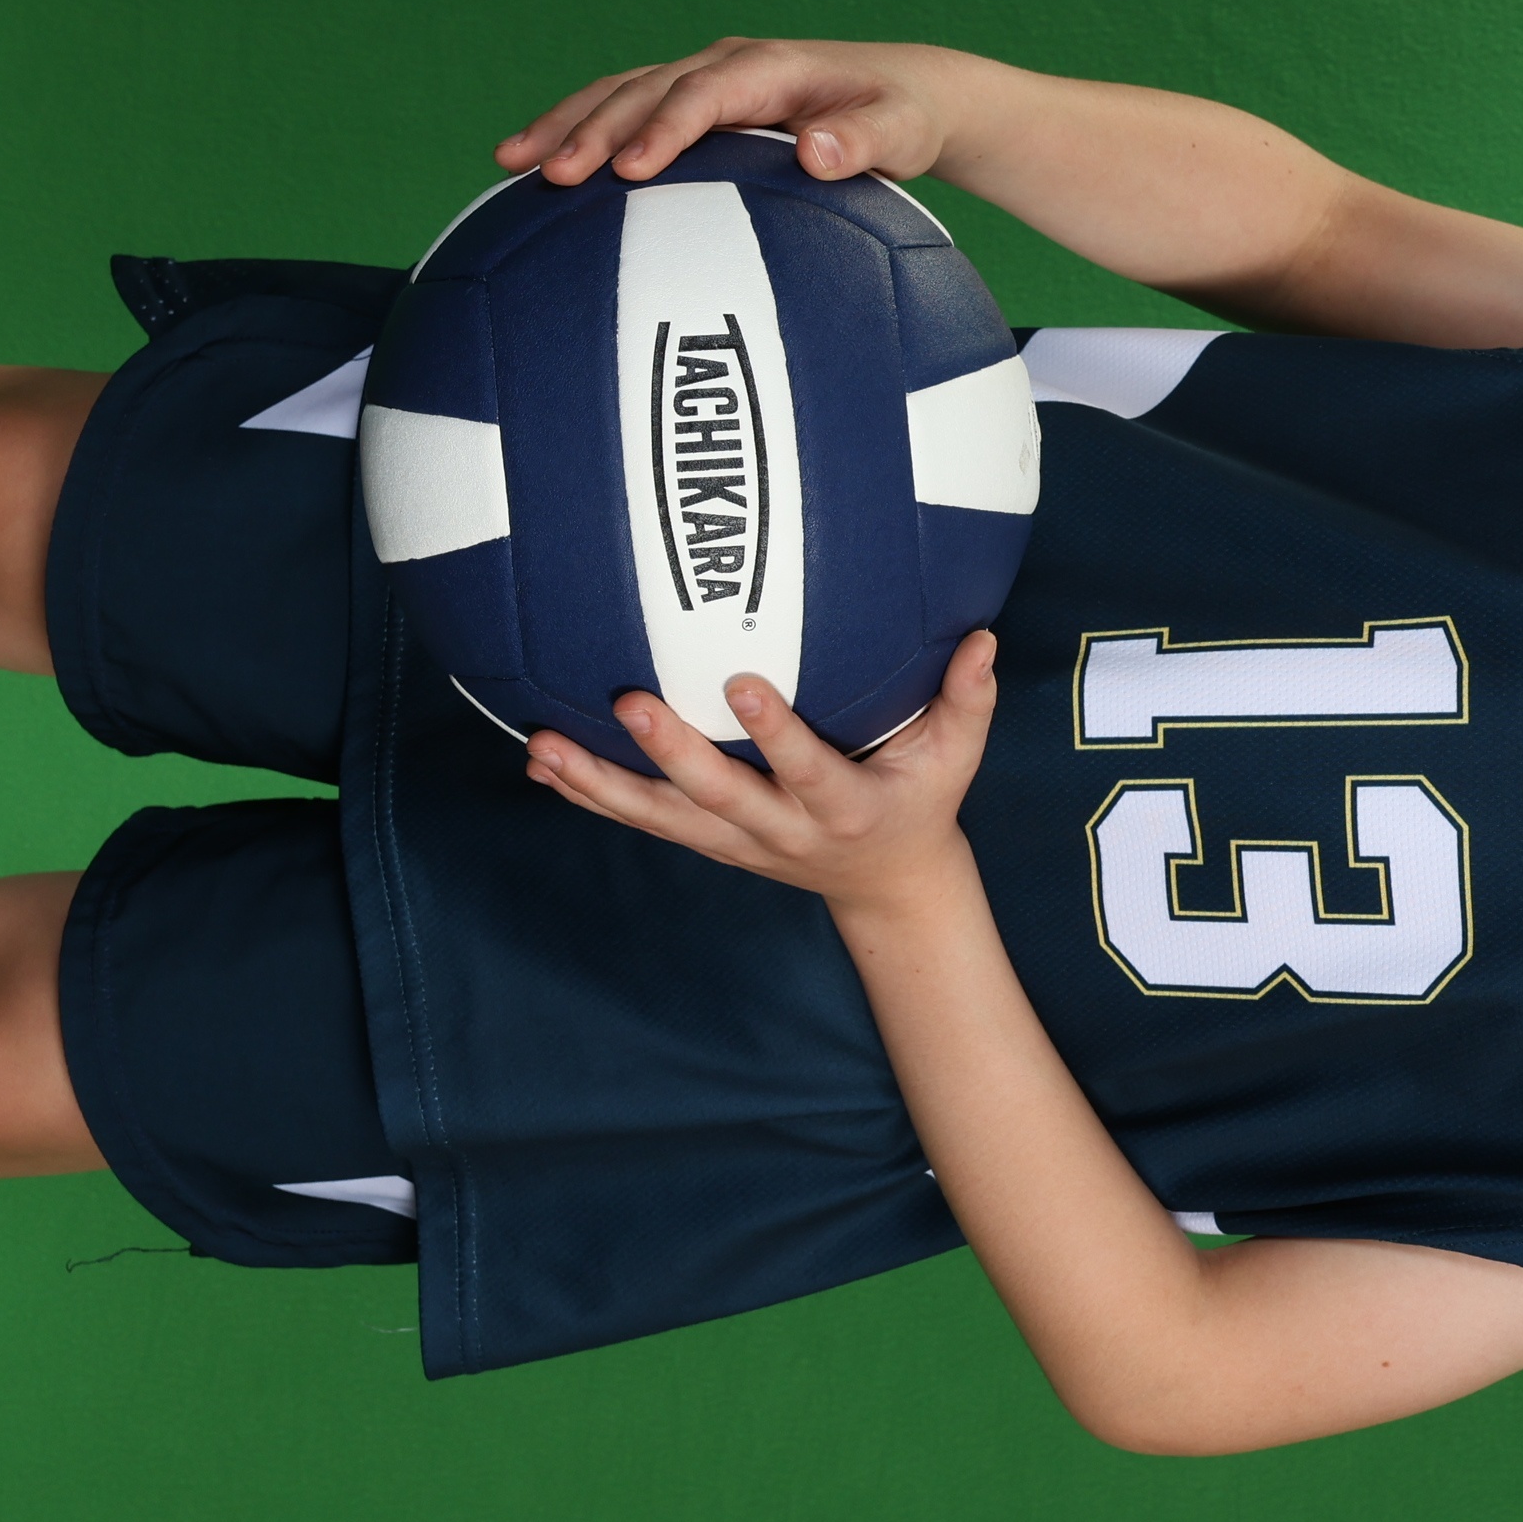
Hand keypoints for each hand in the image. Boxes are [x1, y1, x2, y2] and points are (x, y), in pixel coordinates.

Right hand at [494, 38, 962, 188]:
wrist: (903, 92)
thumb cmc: (904, 117)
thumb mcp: (902, 132)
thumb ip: (865, 142)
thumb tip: (818, 151)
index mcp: (768, 69)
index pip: (704, 94)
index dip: (665, 127)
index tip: (632, 169)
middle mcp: (726, 66)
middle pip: (645, 90)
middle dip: (594, 128)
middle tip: (552, 174)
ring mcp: (703, 80)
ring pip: (621, 94)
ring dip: (567, 124)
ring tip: (511, 162)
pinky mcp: (693, 104)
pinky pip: (627, 112)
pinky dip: (581, 133)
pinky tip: (536, 171)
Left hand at [522, 630, 1000, 912]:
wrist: (887, 885)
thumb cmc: (920, 802)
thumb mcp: (955, 758)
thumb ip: (967, 699)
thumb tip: (982, 636)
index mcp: (843, 807)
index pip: (806, 770)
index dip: (775, 733)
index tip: (741, 683)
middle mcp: (782, 830)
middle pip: (717, 796)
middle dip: (671, 754)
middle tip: (629, 702)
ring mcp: (737, 841)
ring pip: (660, 817)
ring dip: (600, 785)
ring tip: (543, 748)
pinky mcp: (707, 840)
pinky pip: (640, 819)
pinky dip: (590, 795)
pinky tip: (540, 764)